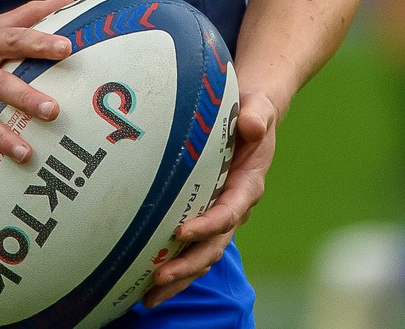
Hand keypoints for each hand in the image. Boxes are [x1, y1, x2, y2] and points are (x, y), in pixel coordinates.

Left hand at [143, 90, 279, 307]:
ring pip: (201, 256)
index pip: (229, 211)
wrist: (252, 118)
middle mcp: (235, 207)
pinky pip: (191, 248)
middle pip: (213, 246)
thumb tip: (253, 125)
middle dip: (187, 265)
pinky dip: (173, 267)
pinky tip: (145, 283)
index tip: (183, 231)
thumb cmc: (252, 111)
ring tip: (149, 297)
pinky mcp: (205, 217)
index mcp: (248, 185)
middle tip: (159, 278)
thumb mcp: (259, 108)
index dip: (209, 225)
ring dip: (178, 278)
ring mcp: (220, 216)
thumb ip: (258, 116)